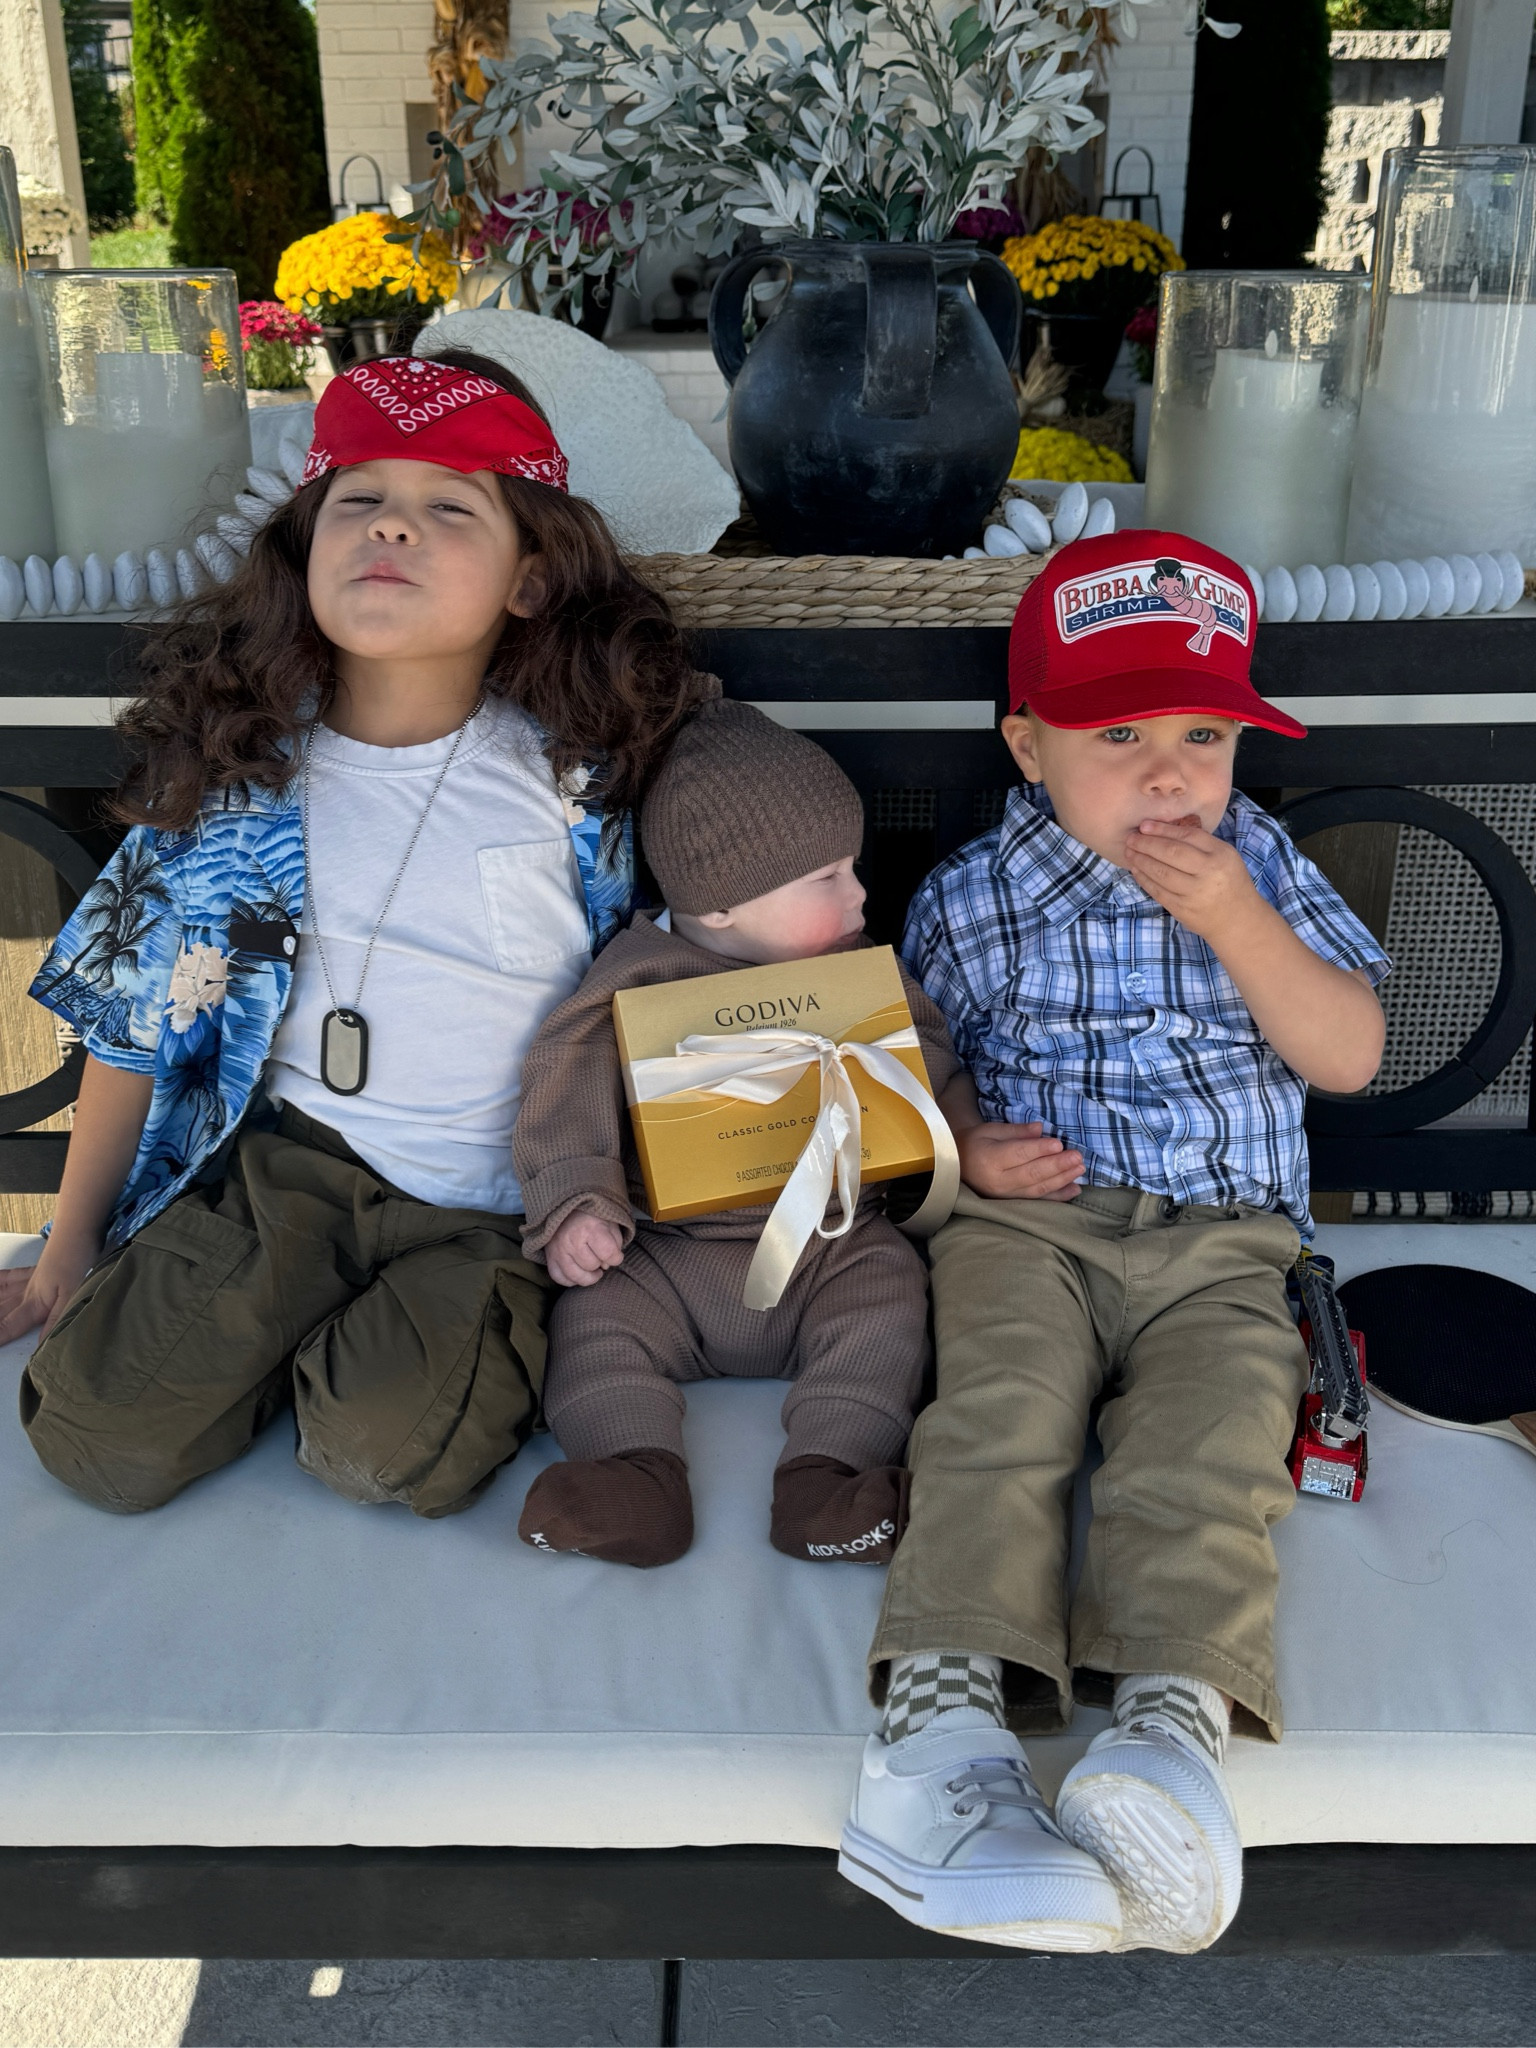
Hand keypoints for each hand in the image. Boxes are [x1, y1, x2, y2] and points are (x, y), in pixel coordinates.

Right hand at [0, 1232, 97, 1346]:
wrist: (78, 1229)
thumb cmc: (76, 1258)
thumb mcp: (72, 1293)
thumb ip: (56, 1318)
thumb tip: (42, 1344)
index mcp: (34, 1302)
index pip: (9, 1325)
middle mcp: (25, 1292)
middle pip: (0, 1310)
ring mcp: (27, 1280)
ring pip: (0, 1294)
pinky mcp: (33, 1270)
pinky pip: (7, 1277)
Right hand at [545, 1212, 625, 1287]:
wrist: (566, 1206)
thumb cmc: (592, 1216)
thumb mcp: (610, 1222)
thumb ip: (615, 1243)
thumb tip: (607, 1265)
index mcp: (590, 1227)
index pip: (608, 1253)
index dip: (616, 1258)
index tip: (616, 1255)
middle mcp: (571, 1239)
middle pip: (592, 1265)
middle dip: (600, 1263)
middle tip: (600, 1255)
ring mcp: (558, 1249)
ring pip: (576, 1276)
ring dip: (588, 1276)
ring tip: (593, 1269)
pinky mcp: (550, 1256)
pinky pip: (559, 1277)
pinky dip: (570, 1280)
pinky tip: (579, 1272)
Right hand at [956, 1120, 1082, 1201]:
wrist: (959, 1165)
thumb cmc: (977, 1143)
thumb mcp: (991, 1130)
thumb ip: (1017, 1131)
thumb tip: (1040, 1129)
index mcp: (990, 1159)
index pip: (1019, 1154)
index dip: (1039, 1150)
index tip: (1059, 1144)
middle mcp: (998, 1181)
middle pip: (1032, 1174)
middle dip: (1057, 1166)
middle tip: (1077, 1157)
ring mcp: (1006, 1195)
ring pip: (1038, 1189)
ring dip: (1062, 1179)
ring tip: (1079, 1168)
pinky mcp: (1013, 1203)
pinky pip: (1039, 1201)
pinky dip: (1059, 1196)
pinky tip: (1075, 1188)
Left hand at [1125, 816, 1258, 941]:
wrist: (1237, 920)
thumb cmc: (1229, 883)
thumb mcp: (1225, 857)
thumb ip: (1201, 844)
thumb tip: (1166, 830)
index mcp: (1220, 855)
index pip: (1188, 837)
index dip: (1163, 830)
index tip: (1145, 825)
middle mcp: (1208, 873)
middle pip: (1171, 853)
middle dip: (1147, 844)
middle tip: (1131, 838)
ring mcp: (1194, 893)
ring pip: (1161, 872)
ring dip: (1141, 860)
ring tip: (1129, 852)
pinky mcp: (1182, 910)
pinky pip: (1158, 891)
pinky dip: (1144, 879)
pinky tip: (1136, 870)